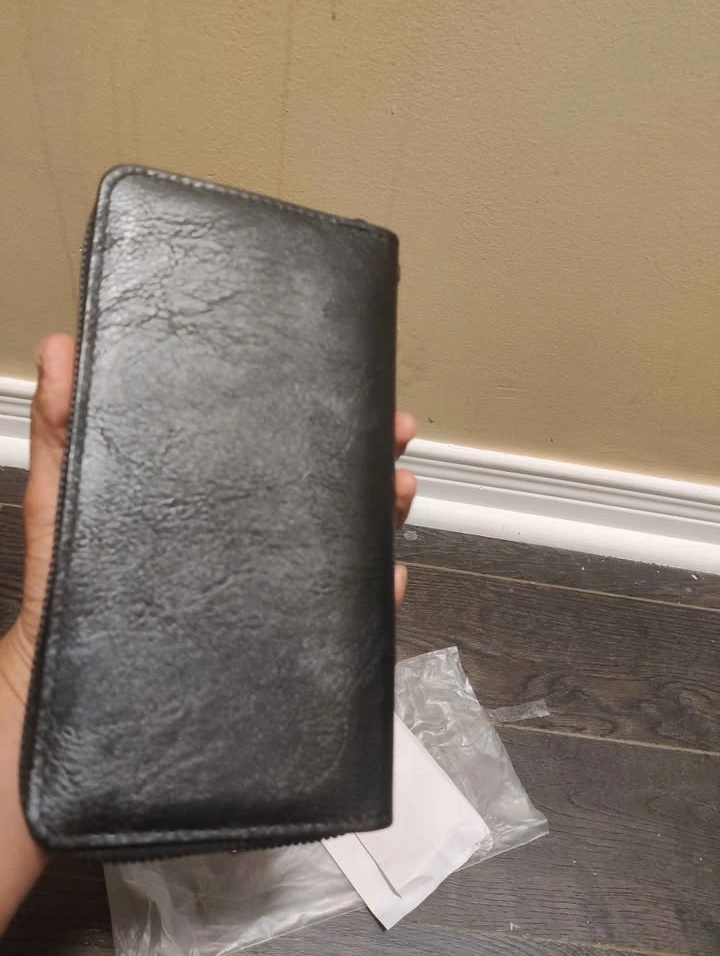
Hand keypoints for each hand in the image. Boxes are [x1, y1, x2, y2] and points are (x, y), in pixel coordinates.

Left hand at [2, 336, 416, 697]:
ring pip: (344, 547)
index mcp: (214, 506)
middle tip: (395, 437)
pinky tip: (387, 578)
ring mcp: (273, 593)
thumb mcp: (65, 505)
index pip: (275, 453)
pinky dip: (374, 597)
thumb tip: (57, 349)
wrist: (86, 695)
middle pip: (324, 494)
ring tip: (398, 494)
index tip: (353, 391)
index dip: (318, 419)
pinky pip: (343, 618)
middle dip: (368, 460)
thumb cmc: (69, 596)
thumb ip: (62, 433)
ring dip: (383, 515)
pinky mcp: (286, 642)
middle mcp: (251, 546)